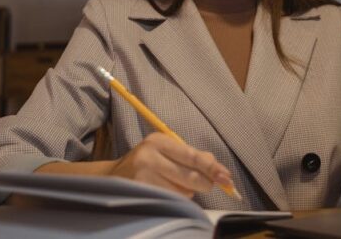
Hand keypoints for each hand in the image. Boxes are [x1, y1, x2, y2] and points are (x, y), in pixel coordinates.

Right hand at [108, 133, 233, 197]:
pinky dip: (178, 197)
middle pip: (190, 176)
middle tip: (210, 184)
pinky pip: (172, 199)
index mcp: (158, 140)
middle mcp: (150, 156)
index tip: (227, 176)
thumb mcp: (166, 150)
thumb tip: (217, 167)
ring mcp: (144, 176)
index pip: (192, 156)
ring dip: (189, 191)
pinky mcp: (142, 192)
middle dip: (206, 183)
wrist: (114, 176)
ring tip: (177, 183)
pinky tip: (168, 190)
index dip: (212, 167)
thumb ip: (191, 155)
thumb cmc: (147, 161)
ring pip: (183, 190)